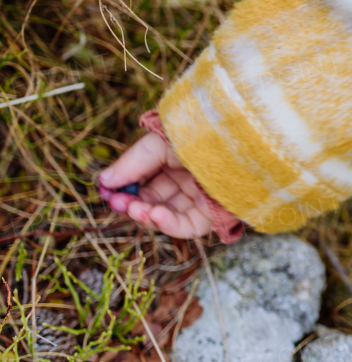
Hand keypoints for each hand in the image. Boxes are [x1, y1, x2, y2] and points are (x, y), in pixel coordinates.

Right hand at [98, 134, 214, 238]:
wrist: (238, 142)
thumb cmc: (200, 136)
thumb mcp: (158, 145)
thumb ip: (132, 164)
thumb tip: (103, 181)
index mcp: (176, 162)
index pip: (144, 182)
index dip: (125, 189)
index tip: (107, 191)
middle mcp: (188, 182)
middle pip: (153, 201)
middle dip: (132, 204)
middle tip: (117, 203)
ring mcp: (201, 200)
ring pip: (167, 216)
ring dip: (146, 215)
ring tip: (135, 209)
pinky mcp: (214, 215)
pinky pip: (187, 226)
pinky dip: (168, 224)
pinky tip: (154, 214)